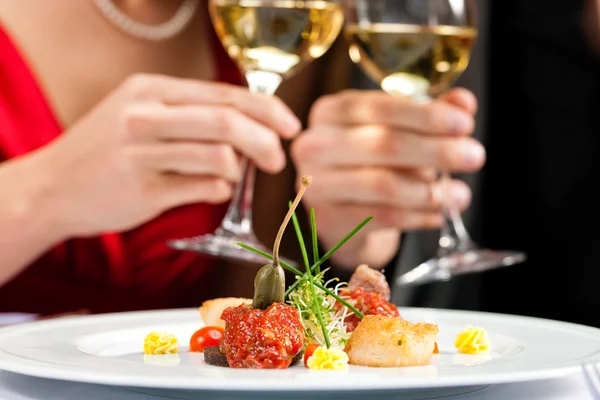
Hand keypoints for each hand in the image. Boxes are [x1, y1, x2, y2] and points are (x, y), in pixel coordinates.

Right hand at [33, 74, 299, 236]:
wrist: (50, 187)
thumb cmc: (106, 150)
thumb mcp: (139, 114)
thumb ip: (191, 116)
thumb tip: (251, 127)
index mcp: (150, 91)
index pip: (224, 94)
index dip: (267, 110)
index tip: (290, 127)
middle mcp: (144, 117)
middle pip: (226, 123)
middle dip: (265, 141)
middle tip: (278, 160)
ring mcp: (140, 155)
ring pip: (218, 157)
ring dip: (239, 170)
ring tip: (233, 175)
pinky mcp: (141, 191)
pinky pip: (202, 188)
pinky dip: (219, 190)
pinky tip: (212, 189)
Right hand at [291, 88, 483, 268]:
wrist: (342, 214)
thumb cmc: (371, 164)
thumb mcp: (397, 132)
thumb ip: (429, 116)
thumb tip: (464, 103)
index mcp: (330, 111)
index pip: (380, 107)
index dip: (426, 116)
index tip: (466, 125)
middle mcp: (314, 144)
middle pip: (383, 144)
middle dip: (436, 150)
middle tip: (475, 156)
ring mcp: (316, 184)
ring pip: (383, 184)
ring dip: (430, 191)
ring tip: (461, 194)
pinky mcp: (328, 219)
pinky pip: (382, 217)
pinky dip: (418, 217)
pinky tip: (439, 215)